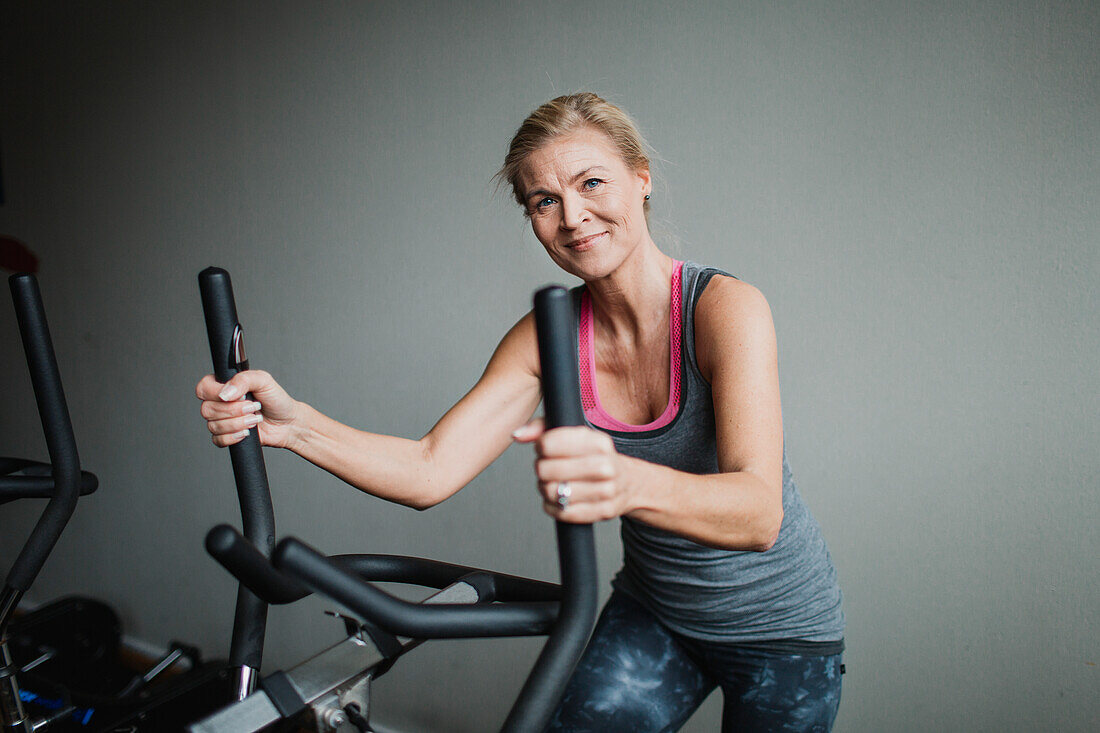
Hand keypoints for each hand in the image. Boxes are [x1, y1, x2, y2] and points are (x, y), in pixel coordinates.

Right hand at [195, 370, 300, 448]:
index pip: (203, 388)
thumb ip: (243, 379)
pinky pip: (218, 440)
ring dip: (238, 423)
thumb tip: (225, 393)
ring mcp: (222, 421)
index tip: (238, 396)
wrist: (288, 422)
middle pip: (207, 409)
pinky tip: (247, 432)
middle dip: (234, 410)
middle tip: (253, 407)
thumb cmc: (276, 399)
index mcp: (224, 386)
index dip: (216, 393)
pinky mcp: (227, 436)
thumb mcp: (263, 380)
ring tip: (254, 419)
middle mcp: (220, 403)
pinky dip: (234, 437)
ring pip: (213, 426)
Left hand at [512, 418, 633, 522]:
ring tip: (553, 483)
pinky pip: (563, 513)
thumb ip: (543, 428)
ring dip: (545, 489)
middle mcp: (605, 465)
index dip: (540, 447)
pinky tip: (559, 499)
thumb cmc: (594, 456)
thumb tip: (518, 435)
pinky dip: (554, 507)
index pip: (549, 443)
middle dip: (541, 469)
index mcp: (598, 441)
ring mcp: (606, 491)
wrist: (628, 482)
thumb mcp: (575, 435)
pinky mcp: (603, 512)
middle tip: (546, 468)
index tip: (545, 449)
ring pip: (552, 492)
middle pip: (547, 470)